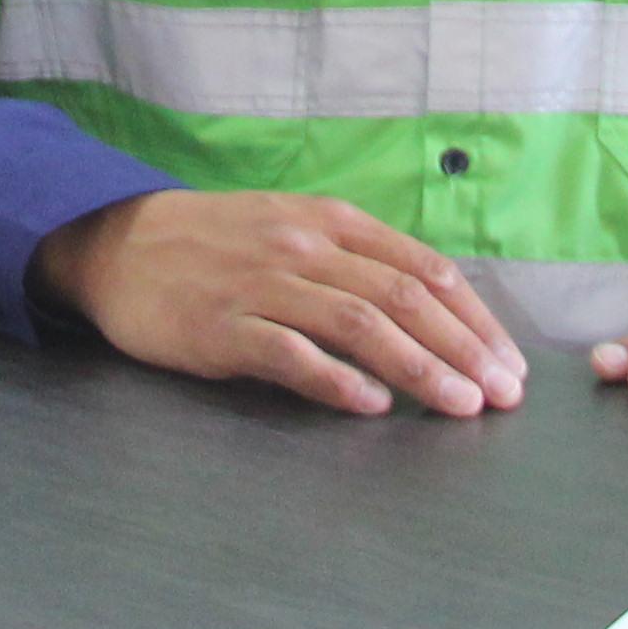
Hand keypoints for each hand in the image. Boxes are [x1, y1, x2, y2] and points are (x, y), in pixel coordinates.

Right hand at [33, 189, 525, 419]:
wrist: (120, 242)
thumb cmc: (218, 243)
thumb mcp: (294, 228)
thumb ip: (357, 263)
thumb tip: (435, 311)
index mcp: (332, 222)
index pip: (424, 269)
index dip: (474, 319)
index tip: (507, 363)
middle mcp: (305, 247)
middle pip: (403, 298)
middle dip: (463, 350)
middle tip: (502, 396)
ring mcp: (263, 285)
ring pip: (359, 324)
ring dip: (418, 369)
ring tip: (459, 405)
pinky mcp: (223, 327)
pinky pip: (290, 354)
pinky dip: (336, 380)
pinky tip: (372, 406)